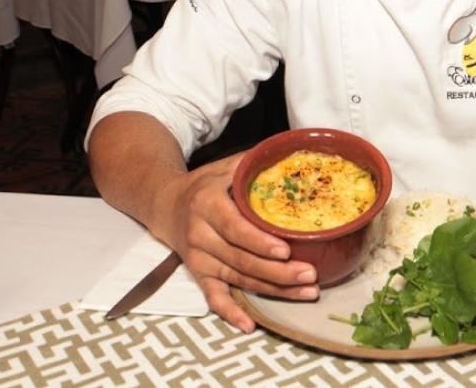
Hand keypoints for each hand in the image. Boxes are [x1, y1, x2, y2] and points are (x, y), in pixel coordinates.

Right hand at [151, 152, 320, 331]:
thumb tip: (289, 150)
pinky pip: (213, 298)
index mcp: (207, 204)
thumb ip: (253, 162)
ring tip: (306, 292)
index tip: (285, 249)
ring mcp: (199, 259)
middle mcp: (200, 235)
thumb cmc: (204, 185)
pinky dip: (230, 313)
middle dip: (278, 271)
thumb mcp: (224, 167)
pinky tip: (250, 325)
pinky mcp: (198, 274)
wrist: (164, 204)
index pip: (235, 228)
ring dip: (272, 290)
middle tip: (310, 275)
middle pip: (241, 260)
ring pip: (237, 279)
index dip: (259, 241)